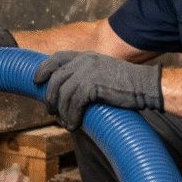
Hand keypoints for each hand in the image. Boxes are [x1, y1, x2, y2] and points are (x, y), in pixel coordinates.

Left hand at [33, 51, 162, 130]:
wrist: (145, 85)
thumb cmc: (126, 84)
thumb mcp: (102, 72)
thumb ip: (85, 76)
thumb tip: (67, 93)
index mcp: (85, 56)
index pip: (56, 58)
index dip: (43, 69)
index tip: (36, 80)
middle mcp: (84, 61)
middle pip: (55, 79)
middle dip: (50, 97)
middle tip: (51, 110)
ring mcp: (87, 72)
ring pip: (62, 94)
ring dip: (61, 111)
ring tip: (65, 122)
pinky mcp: (92, 86)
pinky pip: (73, 104)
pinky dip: (71, 117)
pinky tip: (74, 125)